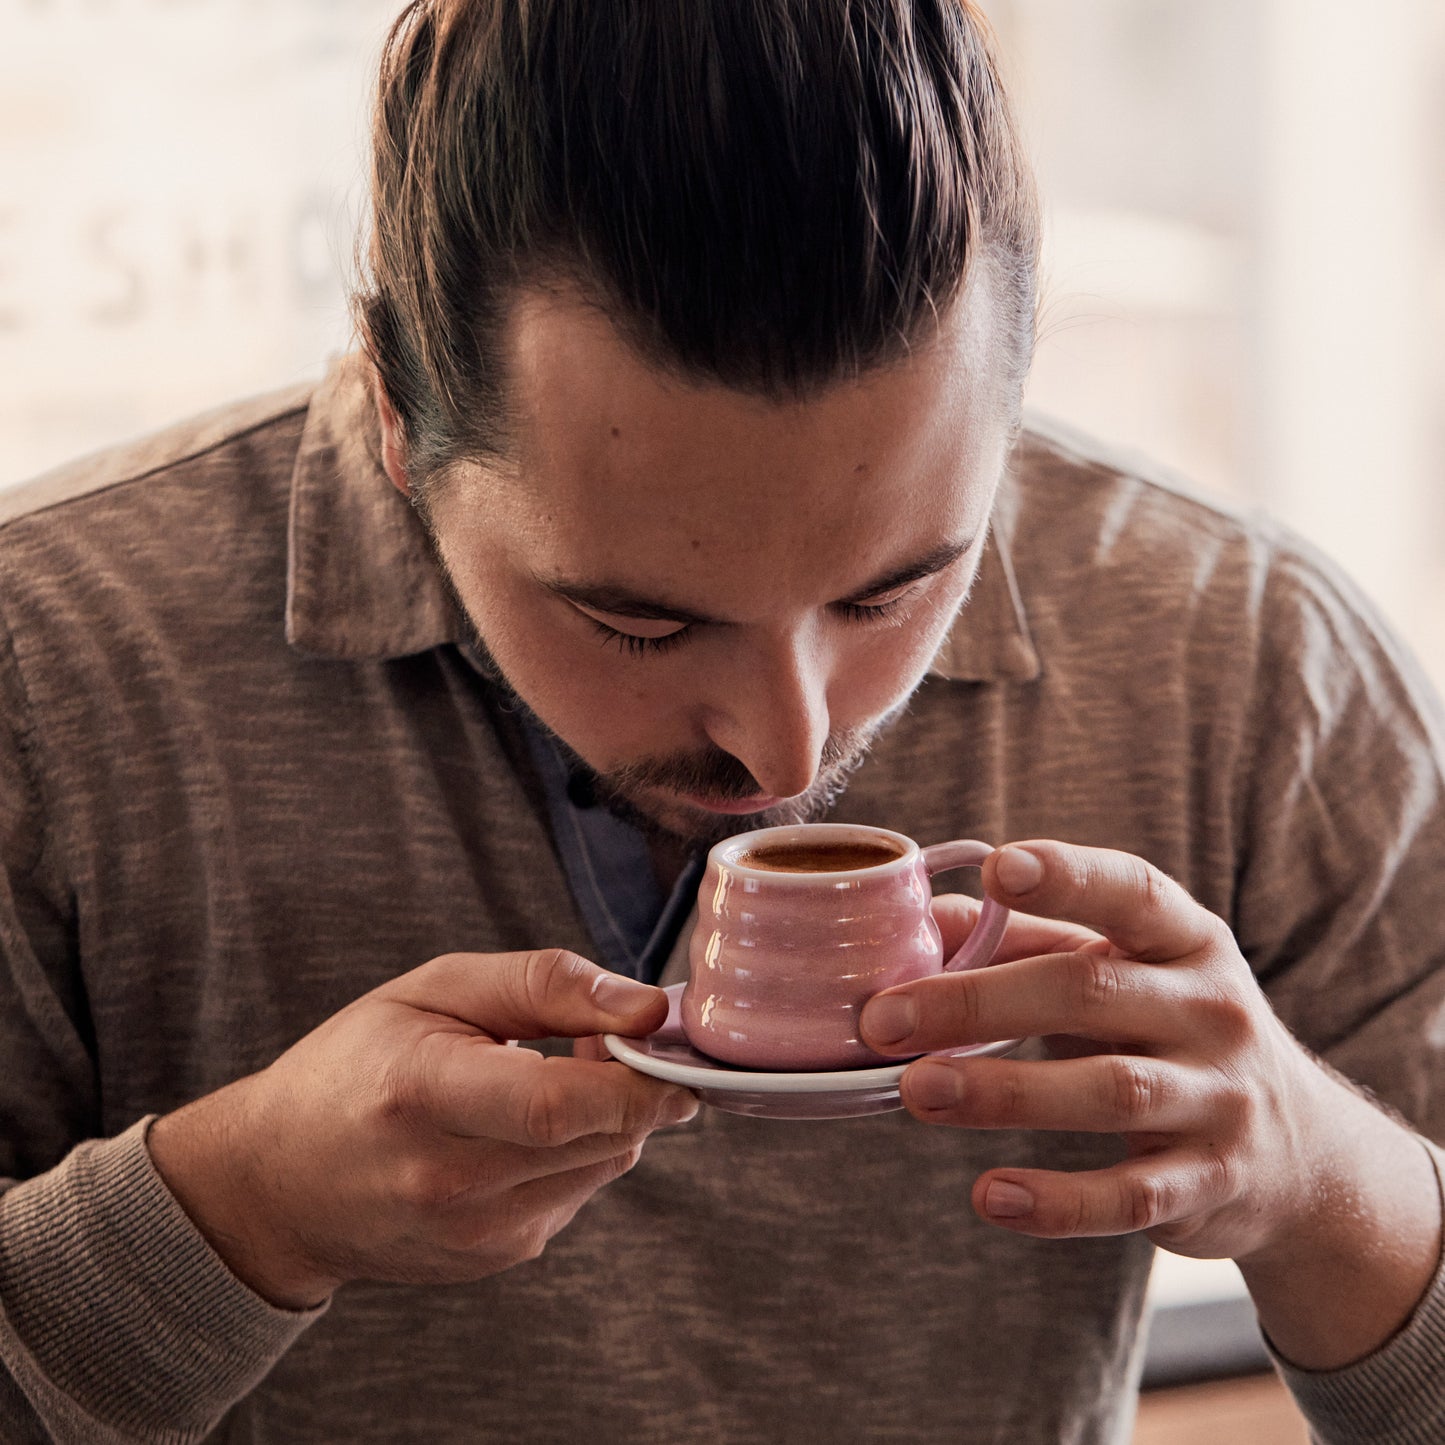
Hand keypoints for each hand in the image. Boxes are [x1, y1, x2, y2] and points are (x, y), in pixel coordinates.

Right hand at [149, 949, 697, 1308]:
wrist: (280, 1183)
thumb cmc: (358, 1064)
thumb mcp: (435, 988)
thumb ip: (545, 984)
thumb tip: (646, 1007)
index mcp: (421, 1096)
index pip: (555, 1107)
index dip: (633, 1076)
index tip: (663, 1037)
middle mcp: (446, 1180)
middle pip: (599, 1137)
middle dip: (637, 1083)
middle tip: (606, 1040)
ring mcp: (473, 1232)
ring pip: (605, 1164)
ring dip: (609, 1115)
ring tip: (550, 1075)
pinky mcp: (495, 1256)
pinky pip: (579, 1191)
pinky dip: (579, 1150)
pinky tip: (525, 1127)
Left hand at [859, 840, 1440, 1365]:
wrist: (1299, 1151)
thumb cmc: (1166, 1031)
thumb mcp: (1116, 970)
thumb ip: (1020, 940)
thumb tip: (920, 918)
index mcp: (1185, 940)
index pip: (1132, 892)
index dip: (1067, 876)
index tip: (997, 869)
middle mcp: (1212, 1009)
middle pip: (1090, 991)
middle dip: (978, 1003)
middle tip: (883, 1019)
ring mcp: (1219, 1099)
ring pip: (1109, 1090)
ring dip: (1005, 1092)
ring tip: (916, 1092)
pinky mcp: (1210, 1183)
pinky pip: (1130, 1194)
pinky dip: (1058, 1200)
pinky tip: (990, 1194)